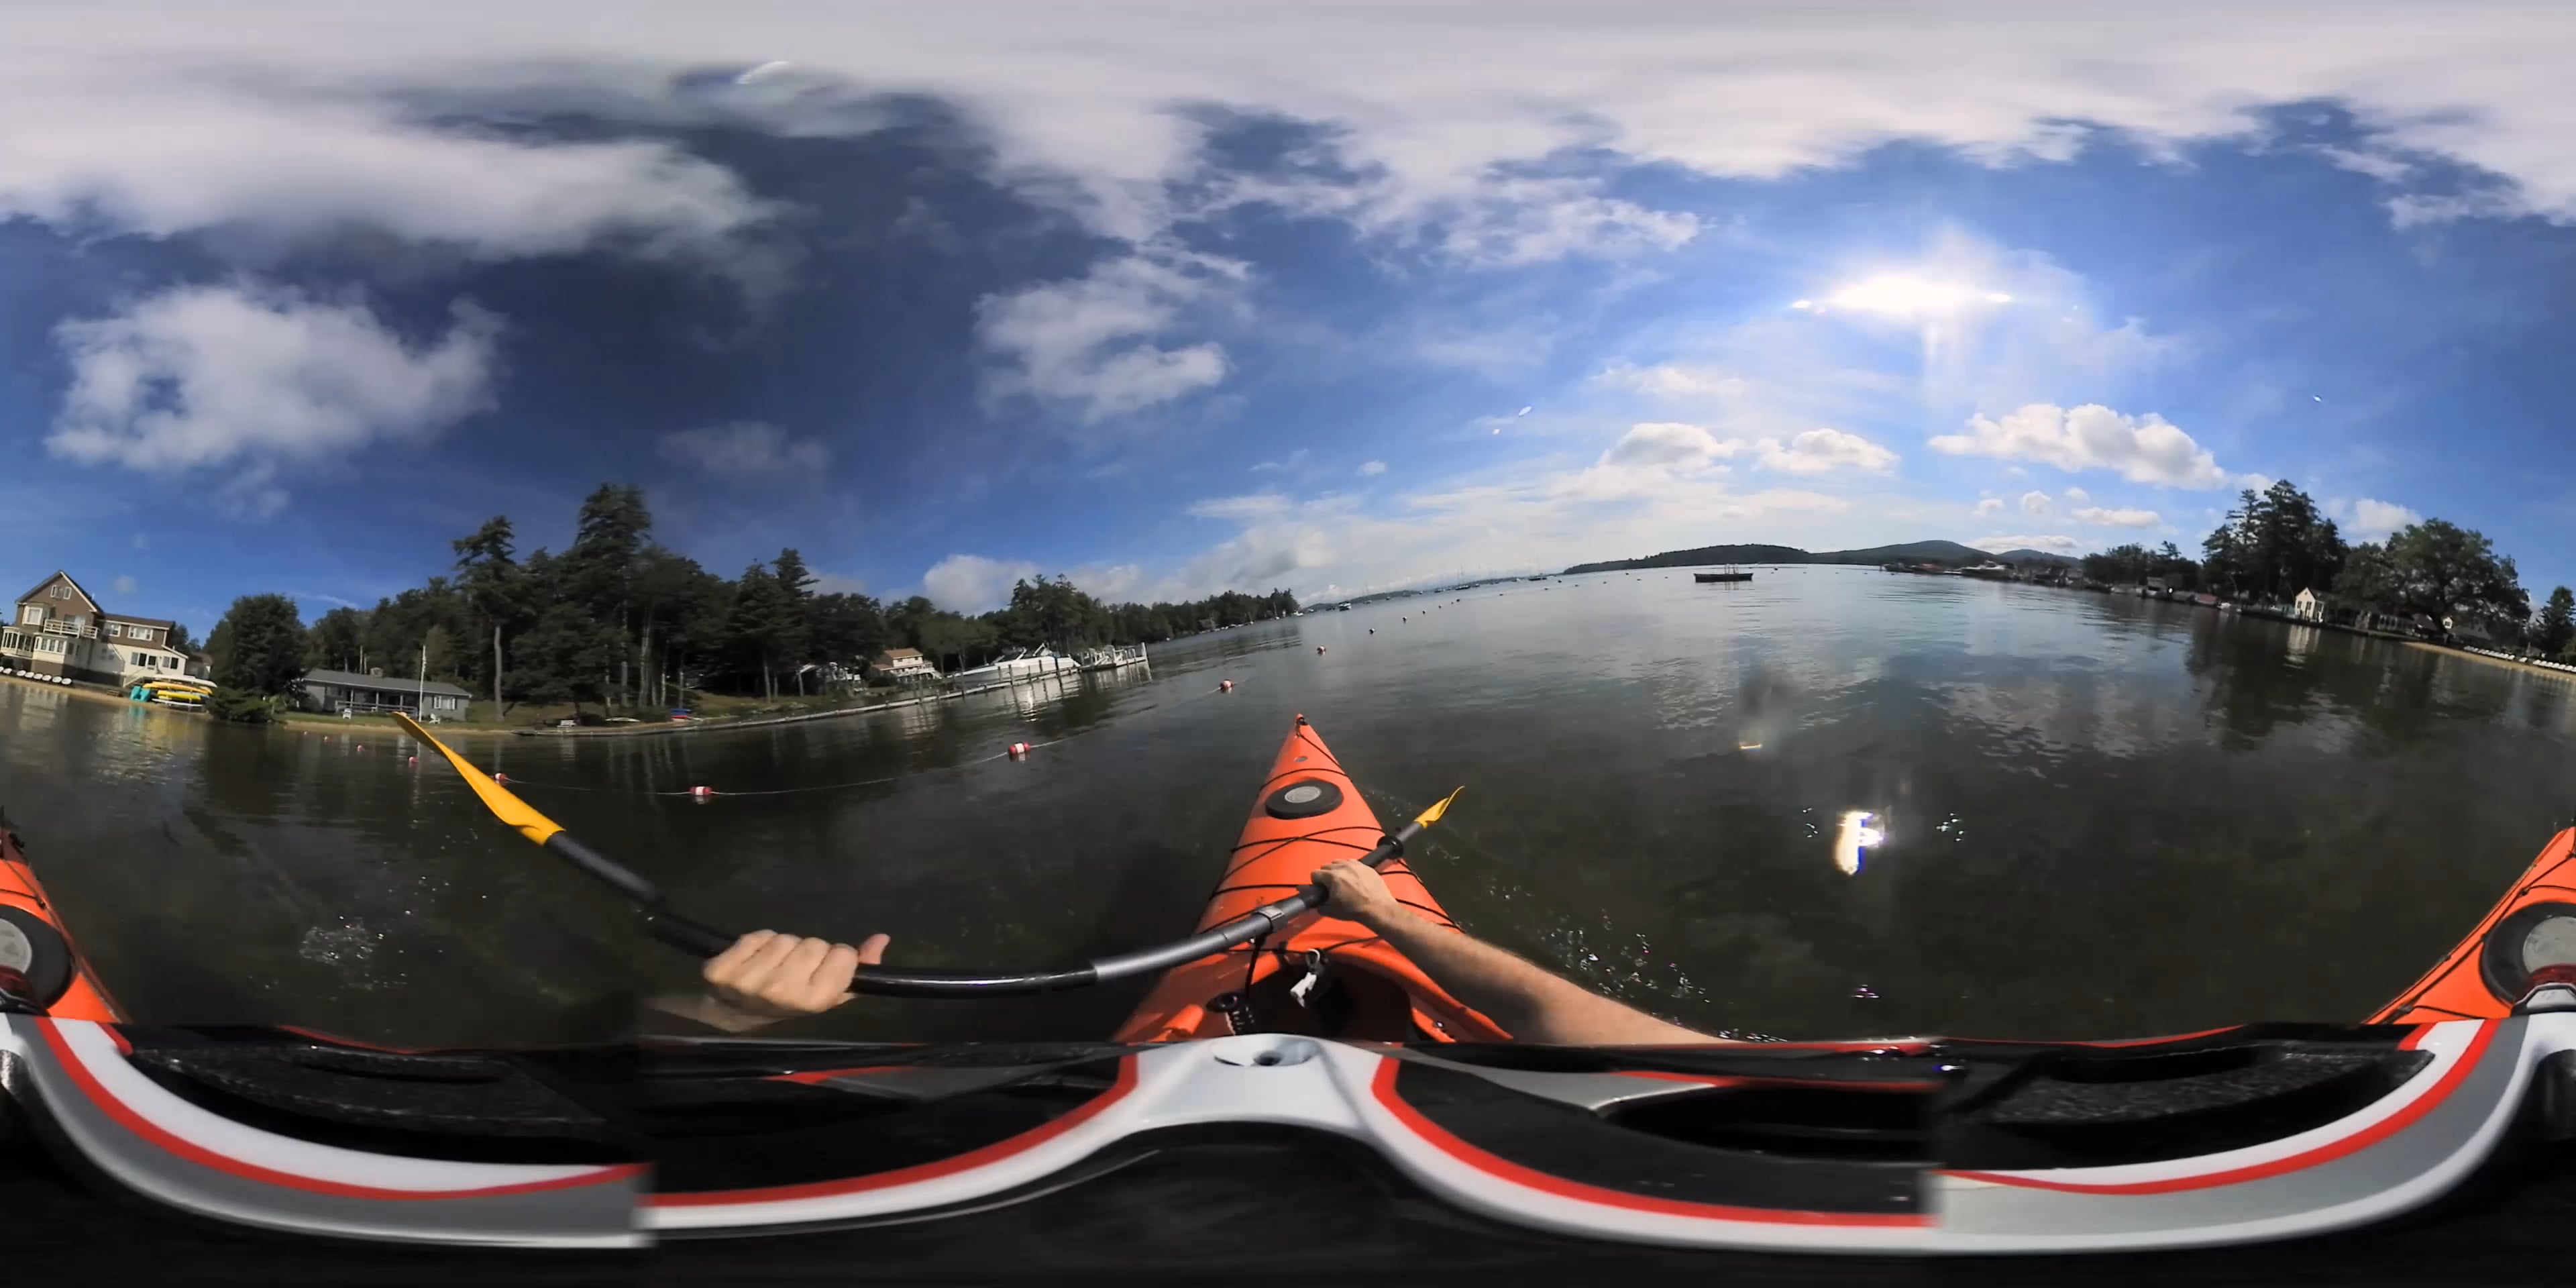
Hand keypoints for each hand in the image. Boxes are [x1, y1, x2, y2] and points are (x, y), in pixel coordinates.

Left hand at [700, 929, 888, 1023]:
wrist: (733, 1016)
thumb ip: (858, 969)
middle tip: (793, 969)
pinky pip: (754, 937)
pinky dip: (755, 943)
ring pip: (784, 938)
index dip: (835, 958)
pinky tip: (751, 961)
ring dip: (780, 947)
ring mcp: (748, 982)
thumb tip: (881, 939)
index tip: (822, 970)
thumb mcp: (826, 995)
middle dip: (807, 952)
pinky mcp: (722, 971)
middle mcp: (781, 992)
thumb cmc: (788, 1005)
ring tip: (772, 966)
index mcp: (813, 1001)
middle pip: (813, 943)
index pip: (843, 954)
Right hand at [1312, 860, 1407, 931]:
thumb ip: (1320, 906)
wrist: (1377, 908)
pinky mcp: (1365, 866)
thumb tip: (1317, 904)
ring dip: (1337, 870)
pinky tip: (1354, 878)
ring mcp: (1355, 864)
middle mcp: (1342, 866)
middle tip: (1332, 887)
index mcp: (1332, 877)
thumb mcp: (1332, 912)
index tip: (1322, 889)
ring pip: (1339, 862)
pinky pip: (1352, 862)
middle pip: (1326, 866)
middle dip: (1326, 875)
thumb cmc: (1354, 910)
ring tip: (1343, 881)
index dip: (1316, 882)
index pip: (1315, 873)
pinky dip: (1349, 868)